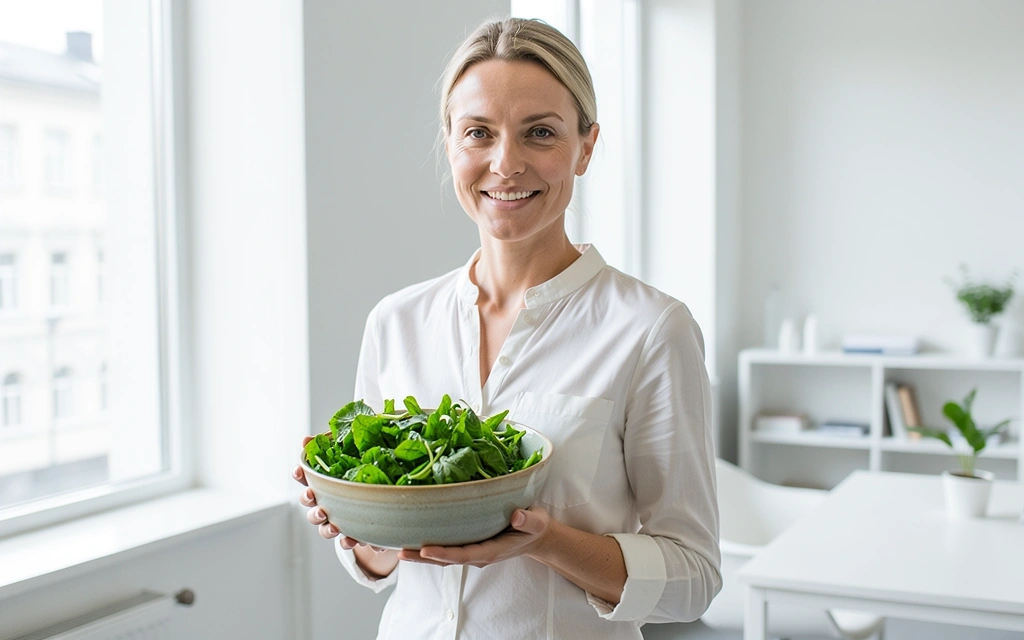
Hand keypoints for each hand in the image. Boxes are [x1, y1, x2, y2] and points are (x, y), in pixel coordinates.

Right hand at [292, 437, 372, 548]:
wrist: (382, 501)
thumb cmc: (360, 473)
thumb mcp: (351, 454)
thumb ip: (331, 445)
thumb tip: (307, 439)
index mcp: (324, 484)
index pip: (305, 479)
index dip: (300, 475)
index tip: (299, 470)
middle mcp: (326, 504)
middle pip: (311, 508)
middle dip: (311, 506)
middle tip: (317, 503)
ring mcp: (338, 521)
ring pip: (325, 529)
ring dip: (327, 530)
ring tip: (336, 528)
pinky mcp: (354, 533)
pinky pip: (349, 541)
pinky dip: (350, 541)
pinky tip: (355, 539)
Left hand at [400, 506, 553, 567]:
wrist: (536, 535)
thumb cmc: (535, 526)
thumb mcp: (537, 521)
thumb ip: (528, 520)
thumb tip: (516, 516)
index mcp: (492, 550)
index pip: (464, 554)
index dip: (444, 553)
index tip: (425, 549)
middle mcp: (478, 554)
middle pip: (446, 559)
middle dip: (423, 557)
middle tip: (400, 552)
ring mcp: (473, 550)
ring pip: (444, 556)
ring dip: (421, 555)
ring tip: (399, 550)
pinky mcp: (470, 544)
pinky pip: (447, 548)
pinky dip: (430, 546)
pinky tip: (413, 539)